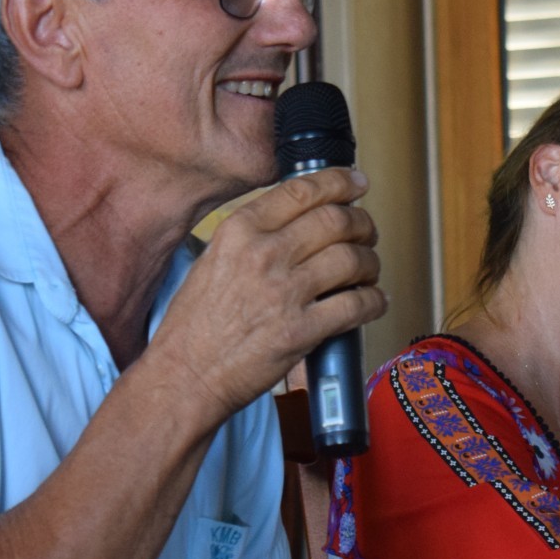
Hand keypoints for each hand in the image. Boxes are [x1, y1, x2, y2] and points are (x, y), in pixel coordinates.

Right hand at [151, 168, 385, 420]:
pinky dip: (374, 301)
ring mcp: (284, 292)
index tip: (356, 183)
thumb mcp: (212, 260)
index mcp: (239, 231)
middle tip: (366, 232)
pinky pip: (356, 305)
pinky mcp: (301, 330)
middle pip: (335, 220)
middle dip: (361, 224)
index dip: (340, 182)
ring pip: (351, 259)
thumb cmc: (193, 326)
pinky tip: (373, 301)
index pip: (302, 190)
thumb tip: (294, 222)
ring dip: (370, 262)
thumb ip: (251, 237)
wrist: (185, 376)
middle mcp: (263, 254)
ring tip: (368, 270)